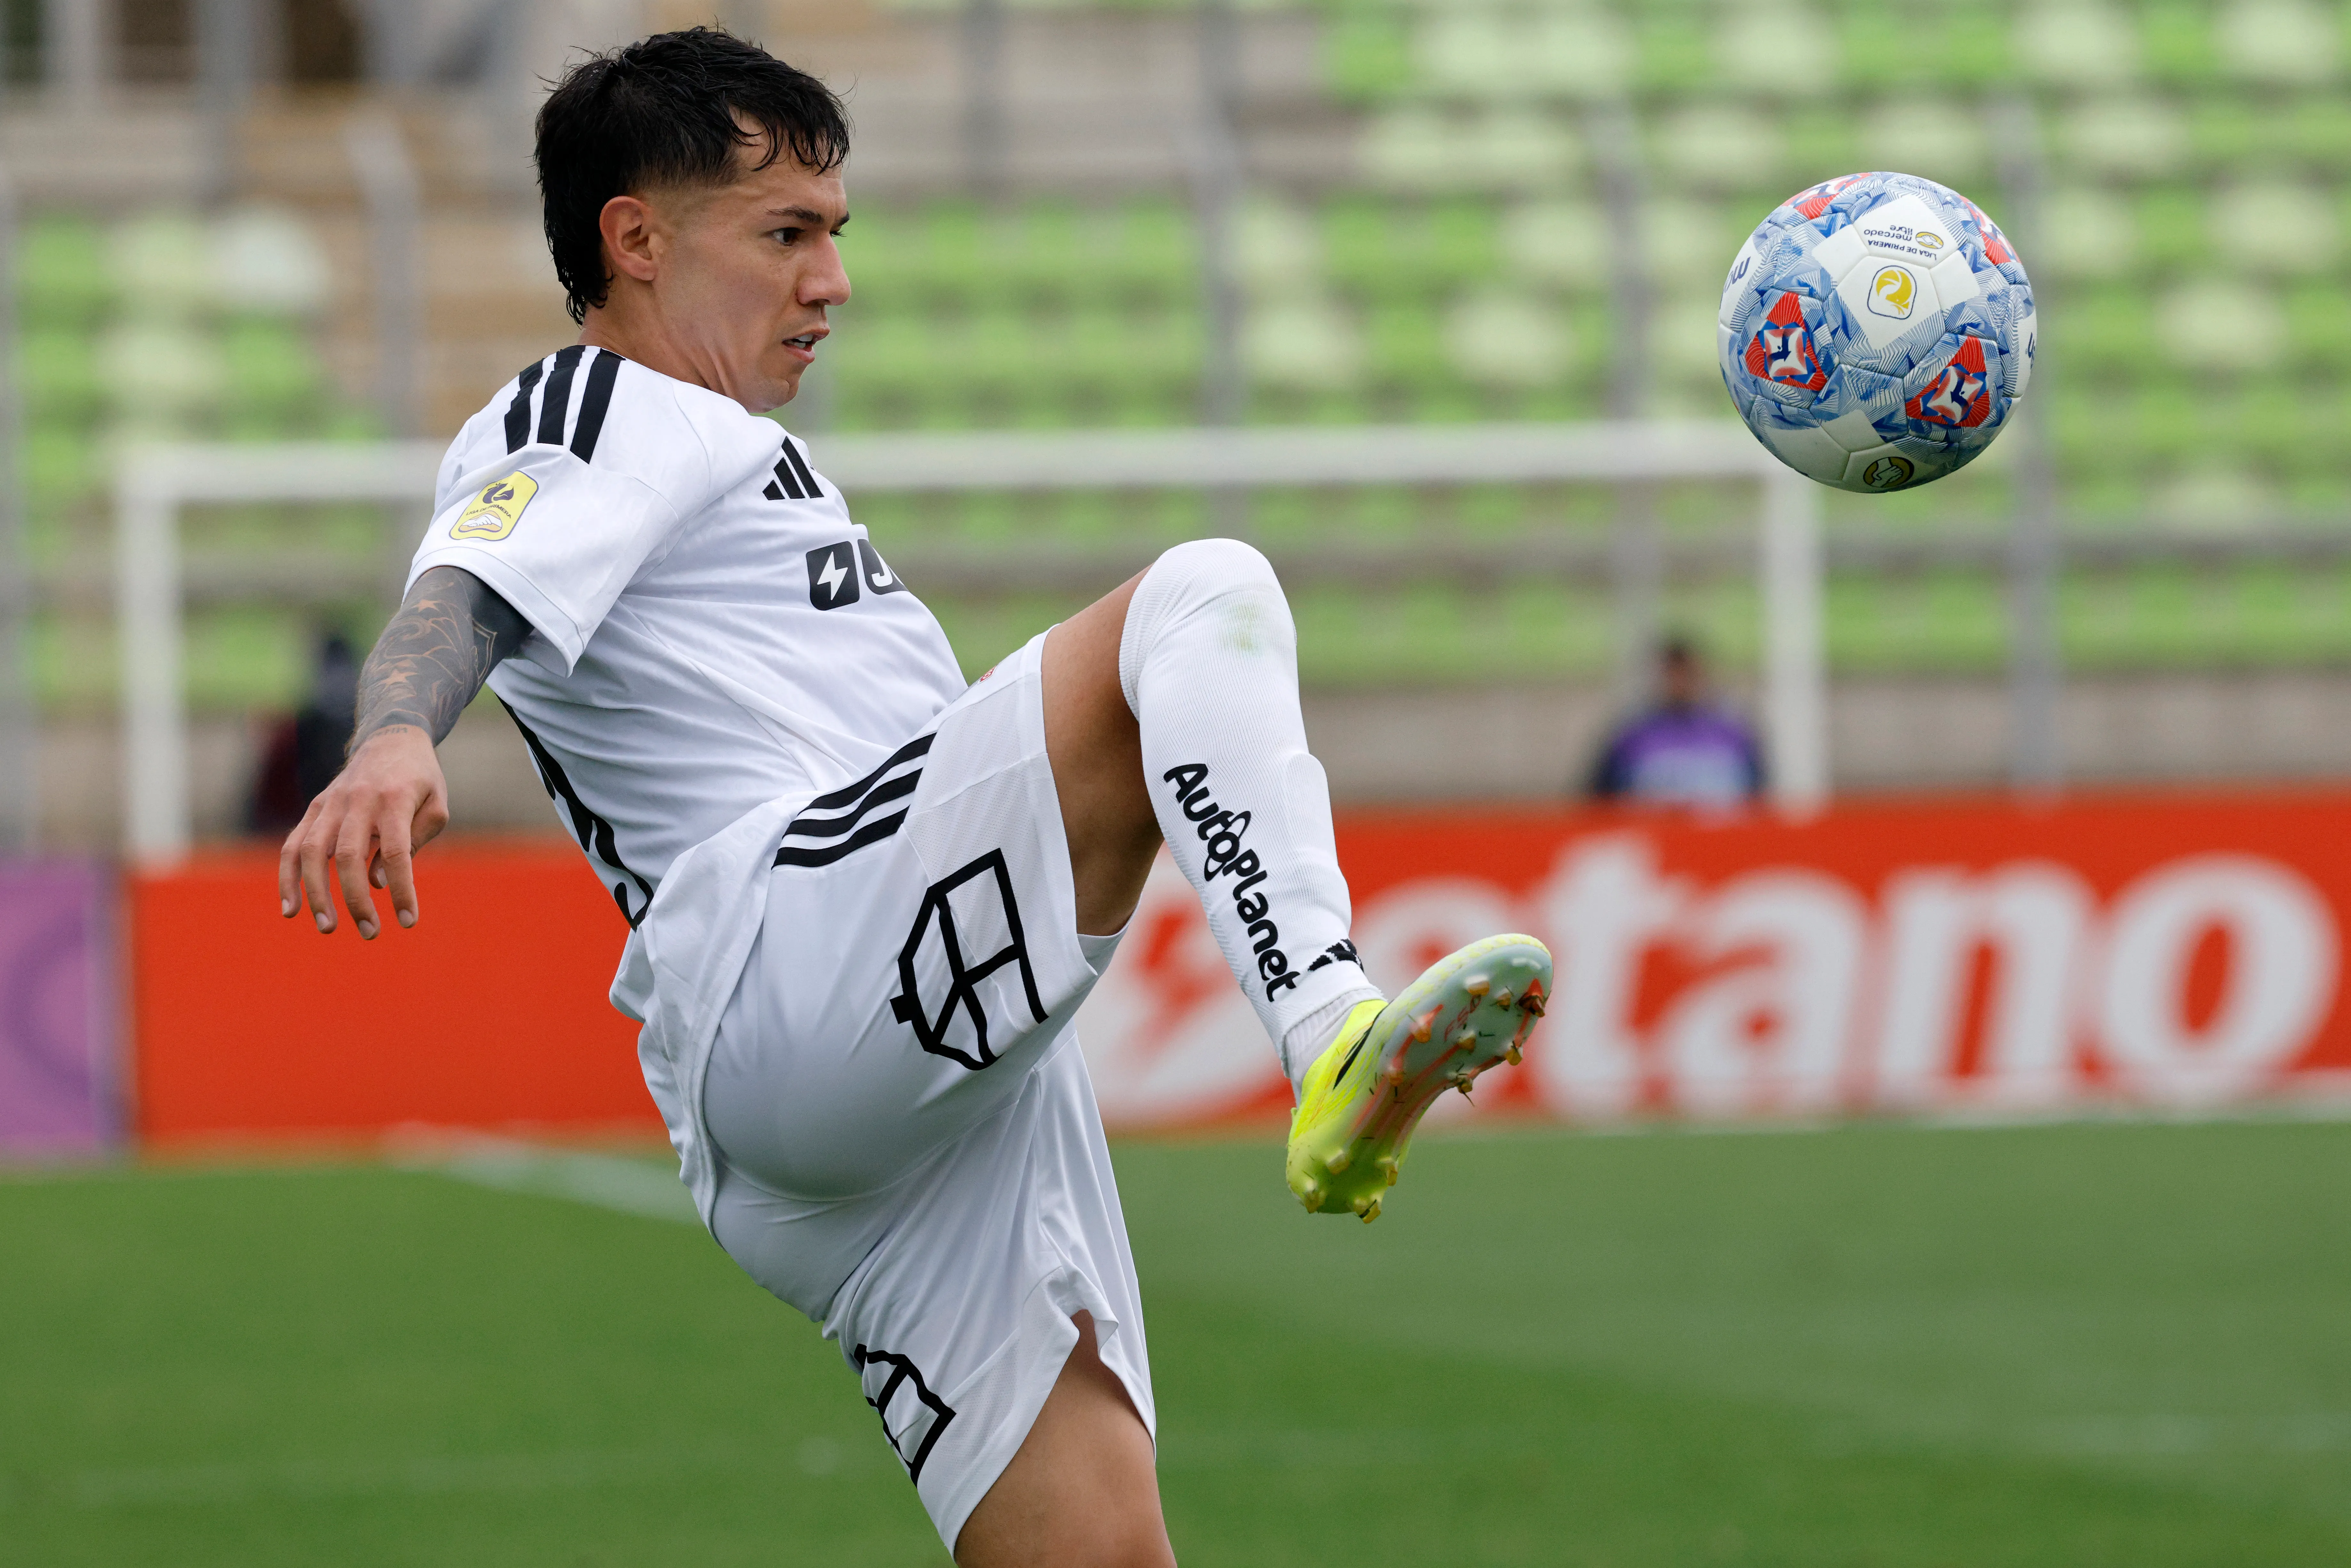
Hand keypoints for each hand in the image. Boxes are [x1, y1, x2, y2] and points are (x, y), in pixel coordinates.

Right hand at [278, 725, 451, 938]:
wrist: (391, 738)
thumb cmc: (420, 779)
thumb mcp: (435, 806)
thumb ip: (413, 843)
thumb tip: (377, 883)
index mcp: (395, 800)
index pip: (397, 852)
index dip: (403, 889)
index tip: (408, 921)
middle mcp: (358, 800)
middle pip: (348, 856)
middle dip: (356, 900)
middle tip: (370, 933)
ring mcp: (330, 804)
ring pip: (311, 852)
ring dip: (315, 894)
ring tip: (327, 928)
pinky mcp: (314, 809)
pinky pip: (292, 845)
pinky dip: (287, 878)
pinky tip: (291, 909)